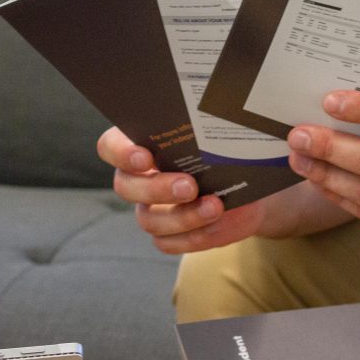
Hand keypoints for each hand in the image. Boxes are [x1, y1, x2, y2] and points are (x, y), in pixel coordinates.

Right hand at [97, 126, 280, 253]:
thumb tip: (222, 116)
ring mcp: (151, 208)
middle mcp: (138, 178)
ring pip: (148, 220)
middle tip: (189, 186)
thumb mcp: (220, 133)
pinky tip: (217, 223)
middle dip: (156, 188)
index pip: (110, 146)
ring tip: (215, 206)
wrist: (249, 186)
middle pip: (126, 187)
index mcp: (140, 144)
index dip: (121, 153)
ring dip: (182, 216)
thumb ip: (208, 125)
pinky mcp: (168, 234)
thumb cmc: (227, 149)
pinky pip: (167, 243)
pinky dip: (193, 236)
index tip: (145, 157)